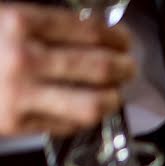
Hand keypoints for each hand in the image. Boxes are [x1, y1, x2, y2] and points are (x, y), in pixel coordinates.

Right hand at [0, 3, 134, 136]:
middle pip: (99, 67)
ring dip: (112, 99)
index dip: (116, 37)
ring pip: (93, 105)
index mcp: (17, 21)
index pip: (88, 31)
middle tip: (129, 68)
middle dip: (123, 68)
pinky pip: (66, 125)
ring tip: (114, 95)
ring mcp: (21, 95)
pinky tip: (84, 110)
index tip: (125, 41)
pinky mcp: (16, 125)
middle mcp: (24, 58)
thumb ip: (41, 24)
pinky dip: (82, 119)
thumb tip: (92, 33)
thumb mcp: (1, 19)